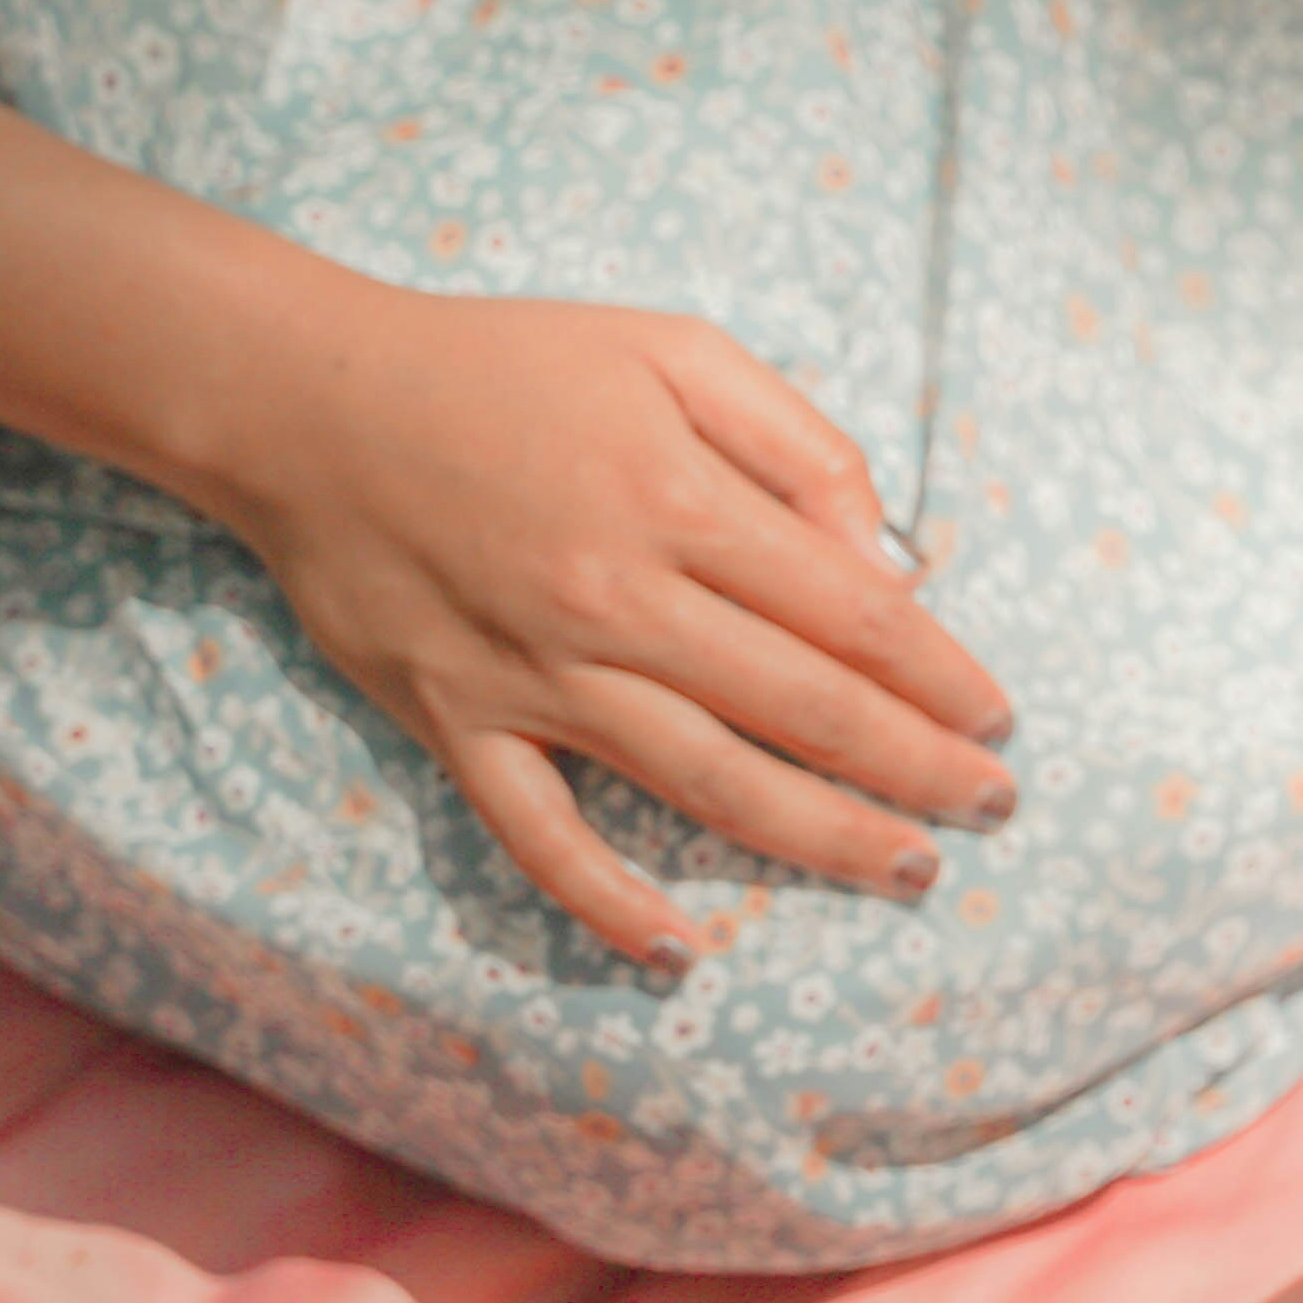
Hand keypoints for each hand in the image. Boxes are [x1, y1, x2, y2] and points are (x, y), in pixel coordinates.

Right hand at [189, 286, 1016, 972]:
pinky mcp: (456, 723)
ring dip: (819, 839)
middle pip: (804, 711)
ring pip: (707, 784)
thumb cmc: (506, 366)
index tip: (996, 721)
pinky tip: (680, 953)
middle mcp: (617, 601)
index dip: (941, 679)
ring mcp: (534, 674)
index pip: (854, 618)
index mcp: (681, 503)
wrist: (306, 399)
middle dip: (915, 769)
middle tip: (992, 811)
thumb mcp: (673, 349)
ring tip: (907, 871)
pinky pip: (538, 836)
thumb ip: (796, 444)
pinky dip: (605, 902)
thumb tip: (885, 560)